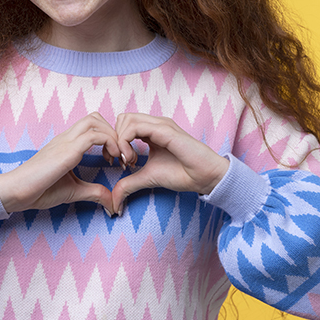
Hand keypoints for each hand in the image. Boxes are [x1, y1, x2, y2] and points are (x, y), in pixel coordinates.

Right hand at [0, 113, 120, 214]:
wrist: (16, 192)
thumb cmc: (39, 190)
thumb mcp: (74, 191)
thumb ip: (94, 193)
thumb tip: (112, 204)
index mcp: (67, 143)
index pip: (92, 125)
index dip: (109, 137)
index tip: (115, 158)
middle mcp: (67, 137)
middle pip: (95, 117)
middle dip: (113, 132)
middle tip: (119, 154)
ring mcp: (66, 141)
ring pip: (95, 121)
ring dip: (113, 136)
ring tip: (117, 157)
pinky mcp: (67, 151)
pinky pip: (93, 136)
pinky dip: (108, 143)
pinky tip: (110, 160)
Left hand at [112, 113, 228, 213]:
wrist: (205, 177)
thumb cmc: (182, 174)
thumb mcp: (148, 178)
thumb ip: (129, 184)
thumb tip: (114, 201)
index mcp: (151, 131)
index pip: (123, 124)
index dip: (115, 141)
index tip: (118, 162)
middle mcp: (155, 124)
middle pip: (122, 118)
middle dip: (114, 138)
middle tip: (121, 160)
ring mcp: (160, 124)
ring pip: (126, 119)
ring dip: (120, 140)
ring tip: (128, 160)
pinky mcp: (165, 130)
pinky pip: (136, 127)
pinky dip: (126, 142)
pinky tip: (133, 159)